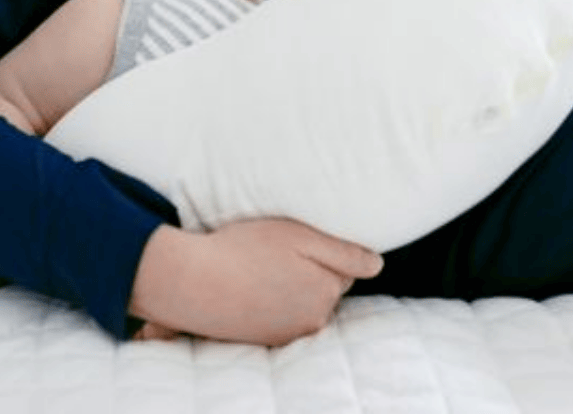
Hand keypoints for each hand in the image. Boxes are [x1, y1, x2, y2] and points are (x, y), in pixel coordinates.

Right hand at [129, 220, 382, 345]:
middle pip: (327, 284)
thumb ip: (344, 252)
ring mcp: (289, 331)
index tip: (303, 237)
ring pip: (305, 299)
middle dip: (313, 266)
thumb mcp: (299, 235)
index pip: (347, 265)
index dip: (326, 245)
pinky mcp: (267, 338)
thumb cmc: (246, 249)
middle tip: (279, 247)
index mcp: (326, 290)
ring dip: (293, 283)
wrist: (195, 282)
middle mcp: (314, 318)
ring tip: (263, 264)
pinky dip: (275, 298)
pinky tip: (254, 284)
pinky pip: (283, 313)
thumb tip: (377, 265)